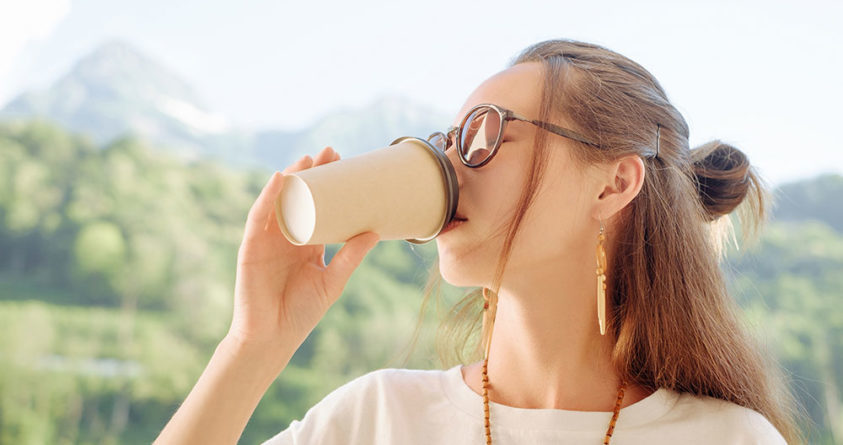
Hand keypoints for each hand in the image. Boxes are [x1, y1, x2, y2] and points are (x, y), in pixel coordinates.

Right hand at [228, 147, 378, 357]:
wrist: (272, 338)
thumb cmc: (301, 313)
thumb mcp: (333, 280)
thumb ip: (351, 256)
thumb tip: (375, 231)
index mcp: (306, 243)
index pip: (319, 207)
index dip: (330, 185)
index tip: (345, 163)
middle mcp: (286, 237)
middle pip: (299, 198)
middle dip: (313, 174)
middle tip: (331, 152)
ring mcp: (267, 240)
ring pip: (278, 201)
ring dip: (291, 178)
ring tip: (308, 160)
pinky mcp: (251, 247)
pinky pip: (258, 217)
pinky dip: (267, 197)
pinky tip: (278, 179)